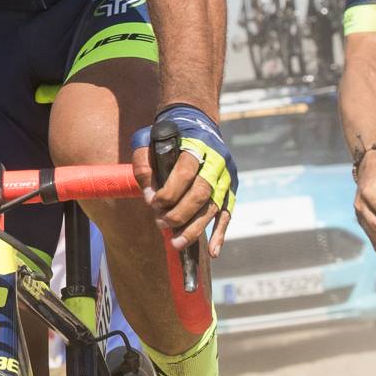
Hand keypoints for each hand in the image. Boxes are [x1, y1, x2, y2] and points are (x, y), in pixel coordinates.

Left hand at [134, 104, 237, 255]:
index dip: (170, 191)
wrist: (195, 123)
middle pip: (202, 192)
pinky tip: (213, 252)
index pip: (186, 172)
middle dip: (181, 213)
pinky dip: (220, 233)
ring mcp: (226, 177)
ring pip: (213, 207)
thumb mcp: (150, 141)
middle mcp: (216, 162)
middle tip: (161, 224)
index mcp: (197, 146)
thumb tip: (149, 198)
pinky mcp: (230, 190)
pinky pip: (227, 214)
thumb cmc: (168, 136)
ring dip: (195, 228)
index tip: (153, 204)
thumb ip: (145, 165)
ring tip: (176, 243)